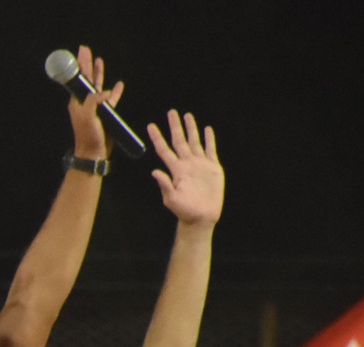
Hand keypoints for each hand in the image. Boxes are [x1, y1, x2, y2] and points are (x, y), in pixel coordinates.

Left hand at [67, 45, 122, 160]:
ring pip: (98, 86)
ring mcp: (95, 107)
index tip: (80, 51)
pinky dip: (114, 91)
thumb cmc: (87, 135)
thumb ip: (94, 100)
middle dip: (87, 64)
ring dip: (99, 74)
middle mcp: (85, 102)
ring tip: (99, 61)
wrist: (94, 152)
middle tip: (86, 50)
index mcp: (78, 101)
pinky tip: (118, 84)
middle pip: (87, 79)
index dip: (80, 64)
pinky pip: (110, 99)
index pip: (79, 78)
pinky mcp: (105, 113)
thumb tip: (106, 92)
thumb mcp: (87, 115)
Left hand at [148, 110, 222, 227]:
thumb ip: (165, 185)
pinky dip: (209, 139)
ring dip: (191, 129)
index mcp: (176, 170)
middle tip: (171, 112)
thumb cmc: (184, 210)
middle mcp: (186, 164)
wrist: (202, 216)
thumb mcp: (171, 199)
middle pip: (180, 141)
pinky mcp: (212, 167)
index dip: (158, 138)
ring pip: (194, 141)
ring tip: (188, 116)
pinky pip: (210, 150)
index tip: (150, 126)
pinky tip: (207, 129)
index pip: (165, 150)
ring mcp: (199, 164)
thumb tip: (154, 172)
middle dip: (175, 126)